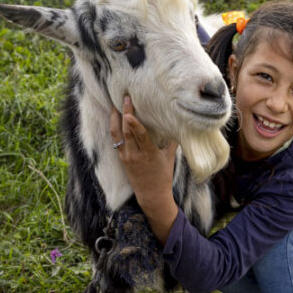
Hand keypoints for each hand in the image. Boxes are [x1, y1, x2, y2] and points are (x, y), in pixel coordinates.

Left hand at [109, 95, 179, 243]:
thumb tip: (177, 124)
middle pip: (126, 132)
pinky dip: (114, 128)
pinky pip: (115, 140)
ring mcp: (126, 157)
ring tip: (115, 104)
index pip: (140, 136)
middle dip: (125, 113)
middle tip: (125, 98)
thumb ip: (171, 142)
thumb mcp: (169, 158)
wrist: (151, 195)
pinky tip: (115, 118)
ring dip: (115, 119)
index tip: (129, 112)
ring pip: (117, 135)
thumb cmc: (163, 176)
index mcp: (149, 154)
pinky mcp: (121, 158)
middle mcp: (135, 155)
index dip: (134, 124)